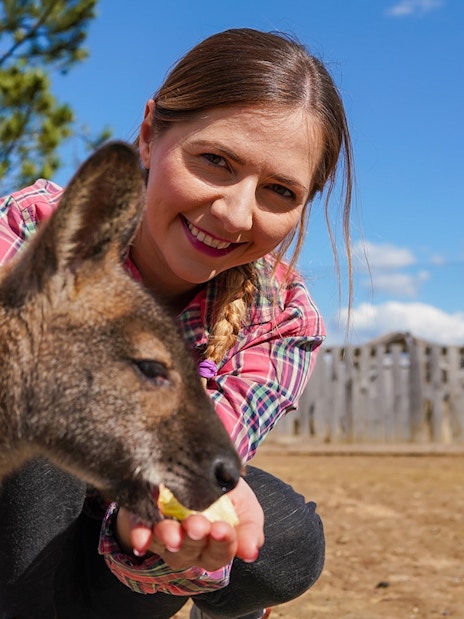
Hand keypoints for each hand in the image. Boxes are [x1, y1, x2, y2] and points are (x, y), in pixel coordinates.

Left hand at [115, 477, 263, 570]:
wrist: (204, 465)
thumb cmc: (228, 492)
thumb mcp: (245, 505)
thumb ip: (250, 528)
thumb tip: (251, 552)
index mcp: (215, 546)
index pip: (219, 553)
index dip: (222, 543)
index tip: (222, 528)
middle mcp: (189, 547)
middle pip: (190, 552)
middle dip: (194, 538)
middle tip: (197, 524)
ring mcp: (166, 536)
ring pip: (164, 546)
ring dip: (167, 539)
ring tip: (172, 531)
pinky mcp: (145, 521)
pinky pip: (141, 532)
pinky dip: (141, 535)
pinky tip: (141, 538)